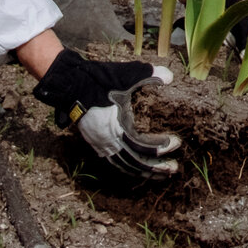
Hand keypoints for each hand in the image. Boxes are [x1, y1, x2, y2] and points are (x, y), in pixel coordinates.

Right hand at [31, 51, 181, 179]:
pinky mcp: (96, 143)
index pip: (142, 146)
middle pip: (135, 162)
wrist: (72, 84)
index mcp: (117, 128)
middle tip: (173, 169)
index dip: (160, 147)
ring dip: (143, 171)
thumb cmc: (101, 79)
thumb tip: (170, 77)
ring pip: (124, 166)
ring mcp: (100, 144)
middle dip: (155, 168)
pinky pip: (115, 162)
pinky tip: (137, 167)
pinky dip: (129, 167)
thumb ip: (150, 75)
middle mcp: (108, 141)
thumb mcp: (128, 74)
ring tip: (159, 174)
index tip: (176, 143)